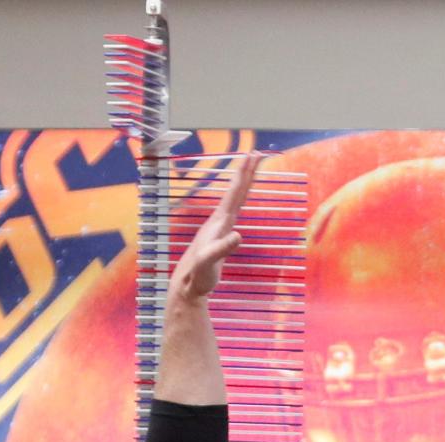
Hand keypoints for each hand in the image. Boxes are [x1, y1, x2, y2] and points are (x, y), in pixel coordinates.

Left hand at [171, 151, 262, 300]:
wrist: (188, 285)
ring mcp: (219, 228)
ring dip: (243, 184)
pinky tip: (240, 201)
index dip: (244, 174)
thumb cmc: (198, 275)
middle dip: (246, 172)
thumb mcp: (209, 262)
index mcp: (219, 223)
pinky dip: (239, 202)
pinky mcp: (221, 237)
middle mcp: (219, 221)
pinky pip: (234, 212)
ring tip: (250, 171)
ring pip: (234, 200)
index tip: (253, 156)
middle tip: (256, 153)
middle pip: (235, 191)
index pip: (234, 193)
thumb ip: (222, 249)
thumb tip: (238, 235)